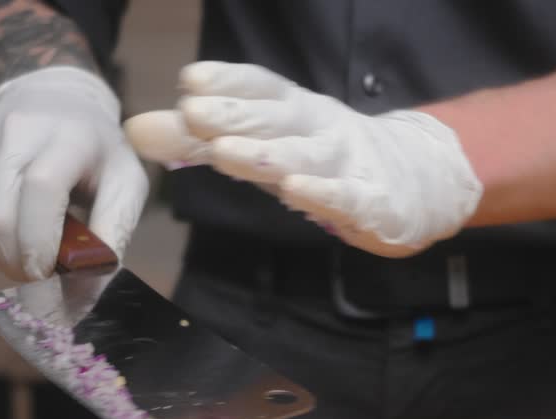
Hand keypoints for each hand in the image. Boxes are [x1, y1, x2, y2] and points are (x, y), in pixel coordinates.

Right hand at [0, 67, 148, 280]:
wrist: (55, 98)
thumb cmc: (95, 153)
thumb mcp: (125, 183)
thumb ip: (114, 229)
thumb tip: (92, 281)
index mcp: (69, 137)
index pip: (40, 189)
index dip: (37, 240)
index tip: (45, 272)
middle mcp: (18, 129)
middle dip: (14, 261)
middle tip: (33, 274)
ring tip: (18, 247)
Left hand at [124, 61, 481, 257]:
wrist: (420, 179)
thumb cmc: (327, 158)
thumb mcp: (264, 143)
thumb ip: (200, 139)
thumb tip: (135, 129)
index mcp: (295, 112)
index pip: (262, 88)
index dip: (228, 82)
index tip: (189, 79)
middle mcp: (320, 130)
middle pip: (275, 119)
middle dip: (235, 114)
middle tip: (193, 110)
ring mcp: (348, 165)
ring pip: (304, 157)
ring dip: (266, 153)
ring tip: (227, 151)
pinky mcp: (372, 203)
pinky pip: (345, 197)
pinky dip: (321, 192)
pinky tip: (295, 190)